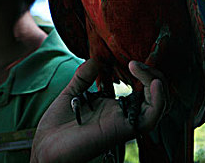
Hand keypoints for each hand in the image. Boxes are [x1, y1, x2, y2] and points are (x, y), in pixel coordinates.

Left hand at [30, 59, 165, 162]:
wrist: (46, 146)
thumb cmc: (57, 125)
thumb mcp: (71, 94)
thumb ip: (83, 77)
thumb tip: (95, 60)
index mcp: (112, 106)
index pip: (140, 89)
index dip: (142, 72)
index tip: (128, 58)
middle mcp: (123, 114)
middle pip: (154, 95)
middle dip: (153, 75)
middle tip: (134, 62)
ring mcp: (125, 122)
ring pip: (158, 105)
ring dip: (156, 82)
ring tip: (139, 67)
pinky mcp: (123, 130)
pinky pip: (150, 118)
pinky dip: (158, 100)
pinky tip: (154, 83)